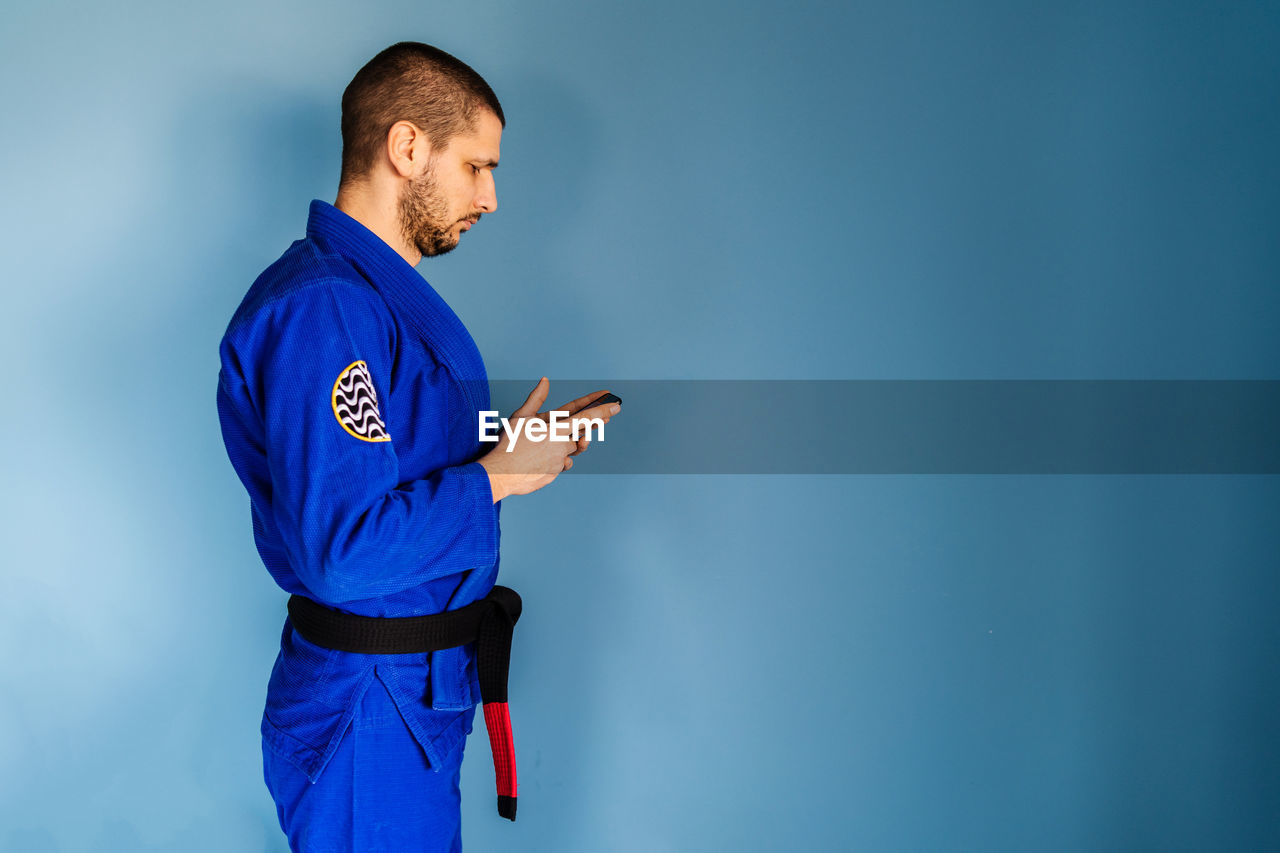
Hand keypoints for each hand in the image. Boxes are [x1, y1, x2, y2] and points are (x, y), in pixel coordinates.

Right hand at [478, 378, 620, 501]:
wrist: (500, 474)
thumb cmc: (508, 444)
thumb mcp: (520, 416)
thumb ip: (536, 398)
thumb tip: (545, 380)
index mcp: (556, 428)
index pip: (585, 417)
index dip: (602, 410)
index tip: (616, 405)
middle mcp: (562, 445)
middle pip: (578, 436)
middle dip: (579, 432)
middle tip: (585, 424)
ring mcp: (559, 461)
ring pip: (569, 451)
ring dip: (562, 446)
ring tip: (543, 445)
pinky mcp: (554, 474)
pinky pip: (560, 464)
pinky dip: (553, 460)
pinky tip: (539, 458)